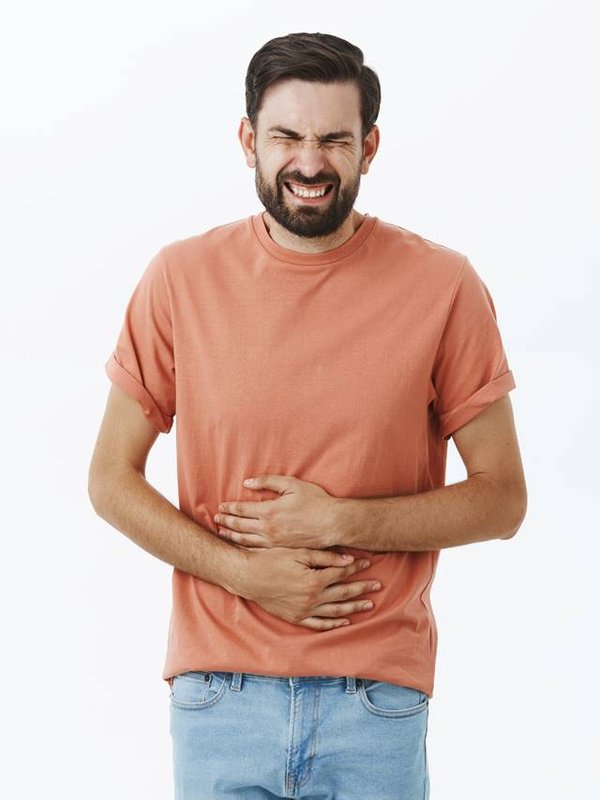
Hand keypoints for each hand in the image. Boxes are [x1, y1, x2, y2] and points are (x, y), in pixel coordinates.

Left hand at [213, 474, 341, 549]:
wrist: (333, 525)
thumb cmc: (315, 502)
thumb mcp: (292, 485)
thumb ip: (268, 481)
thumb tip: (247, 482)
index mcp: (269, 510)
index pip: (241, 509)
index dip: (229, 508)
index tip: (221, 506)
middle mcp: (267, 528)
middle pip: (239, 525)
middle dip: (225, 522)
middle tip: (216, 519)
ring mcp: (273, 541)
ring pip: (245, 539)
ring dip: (231, 535)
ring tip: (222, 532)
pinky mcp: (280, 550)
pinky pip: (256, 549)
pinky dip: (243, 546)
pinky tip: (239, 545)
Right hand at [234, 546, 381, 630]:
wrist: (247, 576)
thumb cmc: (271, 559)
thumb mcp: (297, 552)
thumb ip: (324, 557)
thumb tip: (348, 559)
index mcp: (314, 580)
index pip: (342, 573)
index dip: (356, 567)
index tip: (368, 563)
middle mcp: (312, 598)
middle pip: (344, 593)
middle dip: (362, 588)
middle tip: (378, 585)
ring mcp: (304, 611)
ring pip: (335, 611)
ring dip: (354, 607)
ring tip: (369, 604)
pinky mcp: (295, 618)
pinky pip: (319, 624)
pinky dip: (333, 624)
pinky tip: (345, 621)